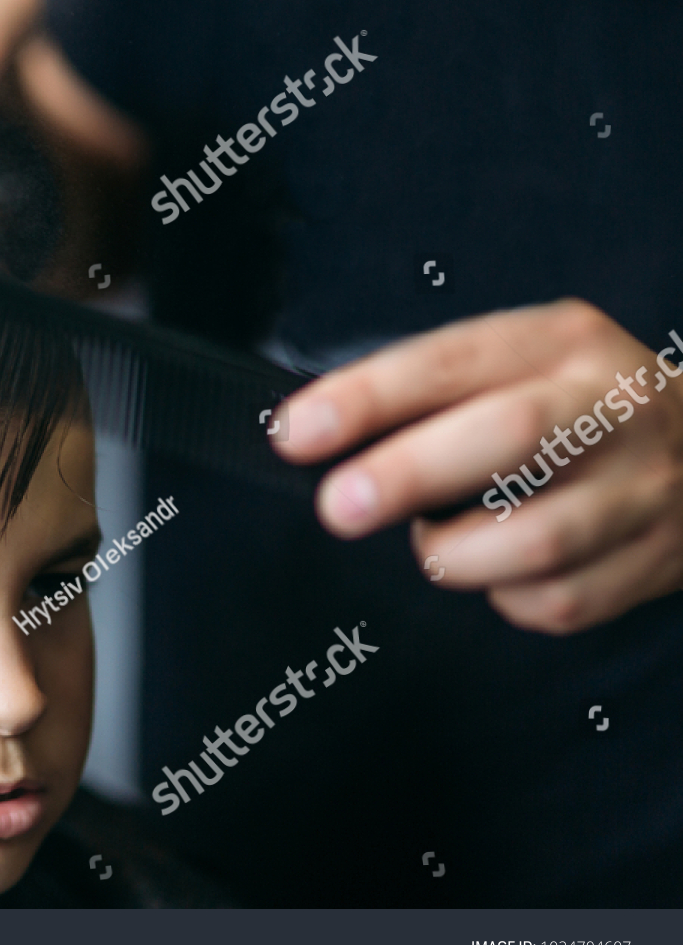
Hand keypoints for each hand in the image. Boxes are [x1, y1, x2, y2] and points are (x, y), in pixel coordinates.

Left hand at [273, 299, 682, 634]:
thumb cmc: (574, 405)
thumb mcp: (517, 362)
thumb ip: (430, 391)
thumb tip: (315, 434)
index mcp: (558, 342)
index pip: (451, 362)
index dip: (368, 398)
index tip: (298, 432)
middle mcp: (611, 407)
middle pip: (507, 437)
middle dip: (407, 475)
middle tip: (340, 506)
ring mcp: (643, 487)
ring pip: (537, 539)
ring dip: (456, 555)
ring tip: (433, 545)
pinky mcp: (657, 560)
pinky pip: (561, 601)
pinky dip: (509, 598)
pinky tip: (501, 572)